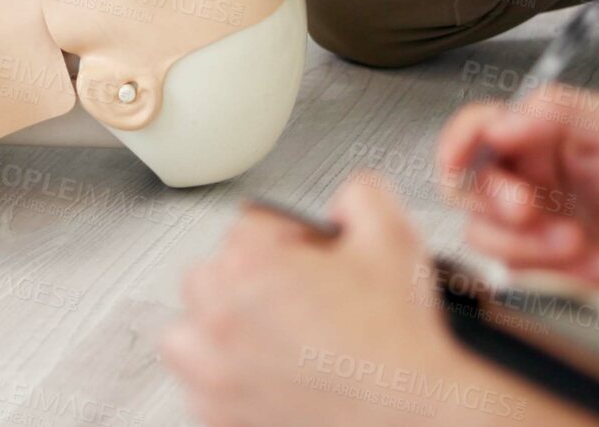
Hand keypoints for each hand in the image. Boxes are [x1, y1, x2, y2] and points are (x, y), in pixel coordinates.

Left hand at [163, 176, 493, 426]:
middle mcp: (219, 314)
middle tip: (294, 302)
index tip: (308, 262)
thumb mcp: (393, 240)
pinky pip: (199, 386)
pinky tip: (265, 376)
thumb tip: (342, 198)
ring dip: (219, 331)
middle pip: (211, 276)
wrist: (410, 414)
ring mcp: (211, 369)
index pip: (249, 226)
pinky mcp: (214, 413)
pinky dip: (224, 380)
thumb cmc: (397, 343)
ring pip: (189, 332)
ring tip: (267, 340)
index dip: (289, 241)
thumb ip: (361, 194)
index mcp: (249, 263)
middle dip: (247, 282)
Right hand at [437, 84, 598, 302]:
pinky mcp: (532, 261)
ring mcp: (525, 221)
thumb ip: (556, 111)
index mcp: (539, 136)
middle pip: (467, 182)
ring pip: (481, 231)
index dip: (457, 142)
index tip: (456, 162)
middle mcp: (525, 176)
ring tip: (578, 243)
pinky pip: (510, 267)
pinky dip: (551, 268)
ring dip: (530, 242)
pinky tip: (590, 262)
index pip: (477, 126)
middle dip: (495, 200)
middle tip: (528, 210)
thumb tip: (497, 123)